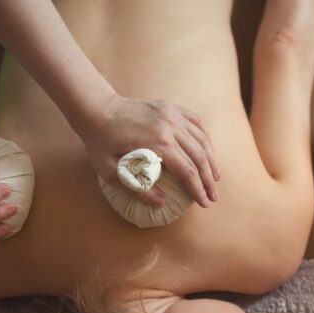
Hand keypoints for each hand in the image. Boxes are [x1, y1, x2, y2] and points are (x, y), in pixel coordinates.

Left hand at [82, 95, 220, 207]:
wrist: (97, 109)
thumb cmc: (101, 142)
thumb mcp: (110, 171)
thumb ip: (136, 188)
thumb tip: (161, 202)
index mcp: (158, 142)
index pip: (187, 171)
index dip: (197, 190)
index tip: (204, 203)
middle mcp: (170, 126)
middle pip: (199, 156)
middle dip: (208, 179)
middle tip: (213, 197)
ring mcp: (172, 114)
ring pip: (201, 139)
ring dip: (211, 160)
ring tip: (215, 178)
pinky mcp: (171, 107)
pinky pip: (195, 122)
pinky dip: (204, 138)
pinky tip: (207, 151)